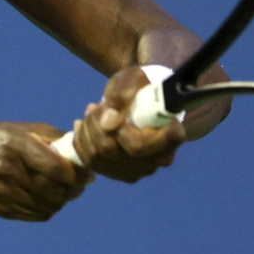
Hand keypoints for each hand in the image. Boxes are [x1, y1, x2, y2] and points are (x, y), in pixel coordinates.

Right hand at [0, 122, 94, 221]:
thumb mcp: (20, 130)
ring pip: (49, 205)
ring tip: (63, 192)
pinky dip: (49, 209)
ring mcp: (4, 192)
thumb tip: (80, 149)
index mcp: (16, 146)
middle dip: (74, 189)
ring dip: (62, 201)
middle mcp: (10, 170)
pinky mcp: (1, 209)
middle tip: (79, 185)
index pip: (56, 168)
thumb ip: (51, 137)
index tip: (86, 175)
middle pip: (55, 190)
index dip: (76, 175)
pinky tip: (48, 200)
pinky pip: (37, 215)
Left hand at [65, 65, 184, 182]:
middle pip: (114, 155)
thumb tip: (107, 124)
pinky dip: (81, 145)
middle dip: (95, 128)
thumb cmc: (141, 86)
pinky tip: (82, 127)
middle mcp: (161, 159)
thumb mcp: (132, 80)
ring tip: (89, 113)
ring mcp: (143, 169)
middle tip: (94, 107)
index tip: (108, 108)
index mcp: (171, 136)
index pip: (137, 147)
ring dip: (86, 135)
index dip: (116, 131)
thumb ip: (122, 97)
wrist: (141, 97)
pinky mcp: (125, 173)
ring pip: (100, 161)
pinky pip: (94, 166)